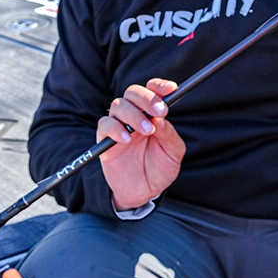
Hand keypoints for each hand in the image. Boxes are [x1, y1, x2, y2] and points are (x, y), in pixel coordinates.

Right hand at [97, 78, 184, 210]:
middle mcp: (134, 115)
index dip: (159, 86)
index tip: (171, 88)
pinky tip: (127, 139)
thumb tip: (160, 117)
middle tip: (160, 111)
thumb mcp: (173, 152)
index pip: (152, 90)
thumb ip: (168, 133)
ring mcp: (119, 125)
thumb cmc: (160, 169)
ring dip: (133, 114)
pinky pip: (104, 125)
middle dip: (147, 98)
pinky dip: (115, 128)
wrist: (145, 192)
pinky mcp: (105, 139)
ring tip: (146, 131)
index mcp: (151, 114)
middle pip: (133, 92)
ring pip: (118, 105)